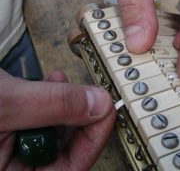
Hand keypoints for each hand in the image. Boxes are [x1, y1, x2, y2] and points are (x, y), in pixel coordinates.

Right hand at [0, 69, 114, 169]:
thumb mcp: (7, 102)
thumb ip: (54, 105)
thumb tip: (98, 104)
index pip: (69, 167)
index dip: (93, 139)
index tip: (107, 112)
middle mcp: (13, 162)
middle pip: (63, 146)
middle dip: (80, 115)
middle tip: (93, 96)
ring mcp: (13, 143)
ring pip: (53, 126)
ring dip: (66, 101)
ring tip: (66, 84)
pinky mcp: (11, 122)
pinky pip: (40, 113)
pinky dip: (50, 95)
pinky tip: (52, 81)